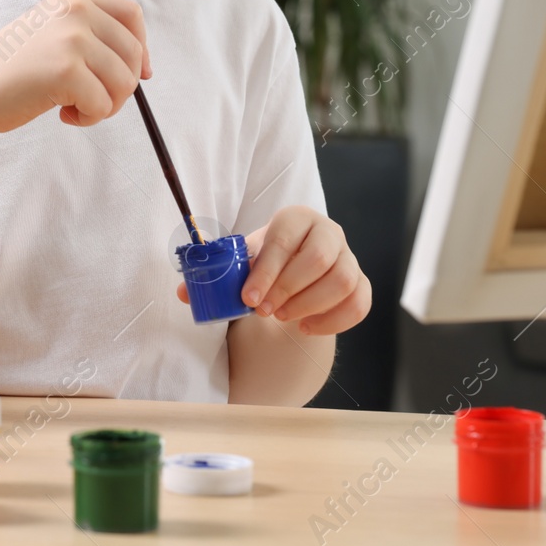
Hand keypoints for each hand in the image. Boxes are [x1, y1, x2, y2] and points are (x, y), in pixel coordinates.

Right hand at [0, 0, 150, 135]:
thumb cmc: (12, 73)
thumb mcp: (51, 35)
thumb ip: (89, 36)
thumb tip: (139, 65)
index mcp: (73, 0)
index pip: (131, 14)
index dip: (142, 46)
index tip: (140, 73)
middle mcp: (75, 11)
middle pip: (133, 53)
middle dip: (123, 86)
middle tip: (96, 101)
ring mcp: (72, 39)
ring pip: (124, 82)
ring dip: (105, 105)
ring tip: (75, 108)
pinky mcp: (67, 71)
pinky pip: (104, 105)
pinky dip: (89, 119)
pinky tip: (62, 114)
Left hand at [175, 205, 369, 334]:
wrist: (293, 269)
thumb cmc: (265, 262)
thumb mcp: (242, 260)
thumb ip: (215, 273)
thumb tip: (184, 292)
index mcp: (295, 217)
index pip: (284, 239)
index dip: (266, 271)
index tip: (248, 299)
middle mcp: (328, 231)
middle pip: (317, 259)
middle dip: (287, 289)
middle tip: (264, 311)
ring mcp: (349, 256)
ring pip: (341, 281)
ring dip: (309, 305)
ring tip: (281, 317)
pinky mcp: (361, 283)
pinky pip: (359, 303)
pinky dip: (334, 321)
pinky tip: (306, 328)